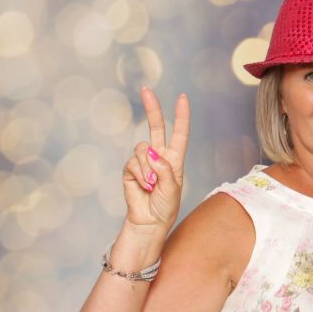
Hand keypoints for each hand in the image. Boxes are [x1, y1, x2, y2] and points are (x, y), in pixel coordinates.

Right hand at [122, 87, 189, 236]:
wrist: (149, 222)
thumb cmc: (165, 207)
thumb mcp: (172, 188)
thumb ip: (164, 169)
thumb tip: (152, 152)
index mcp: (175, 159)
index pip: (179, 133)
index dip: (181, 116)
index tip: (182, 98)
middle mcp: (160, 156)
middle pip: (156, 127)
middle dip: (151, 108)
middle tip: (146, 89)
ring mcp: (144, 162)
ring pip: (142, 148)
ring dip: (147, 167)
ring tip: (152, 184)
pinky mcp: (130, 169)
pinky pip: (132, 162)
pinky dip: (139, 174)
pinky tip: (143, 186)